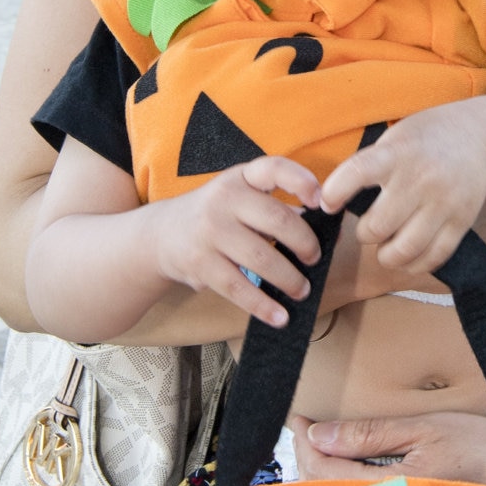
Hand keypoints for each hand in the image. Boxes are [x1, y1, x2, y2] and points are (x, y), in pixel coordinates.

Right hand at [145, 156, 321, 327]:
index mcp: (241, 178)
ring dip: (290, 279)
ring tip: (302, 290)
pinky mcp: (200, 264)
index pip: (274, 168)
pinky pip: (239, 288)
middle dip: (305, 243)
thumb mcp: (240, 197)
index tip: (322, 201)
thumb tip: (324, 228)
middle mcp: (224, 200)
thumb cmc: (217, 215)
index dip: (302, 182)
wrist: (161, 234)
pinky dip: (263, 306)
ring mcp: (210, 232)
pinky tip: (280, 316)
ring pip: (262, 259)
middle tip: (315, 258)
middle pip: (277, 220)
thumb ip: (276, 206)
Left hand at [290, 410, 485, 485]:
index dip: (304, 442)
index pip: (323, 471)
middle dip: (310, 460)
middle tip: (307, 429)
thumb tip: (318, 434)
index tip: (298, 418)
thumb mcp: (424, 429)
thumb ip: (369, 435)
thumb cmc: (483, 450)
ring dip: (325, 478)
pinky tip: (351, 474)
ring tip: (324, 448)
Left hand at [320, 106, 485, 275]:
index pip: (357, 173)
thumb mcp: (395, 138)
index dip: (335, 193)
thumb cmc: (425, 140)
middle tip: (369, 227)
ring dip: (386, 255)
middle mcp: (421, 178)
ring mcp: (445, 203)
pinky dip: (413, 265)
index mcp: (399, 152)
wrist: (479, 137)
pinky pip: (432, 258)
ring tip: (387, 246)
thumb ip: (368, 166)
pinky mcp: (462, 222)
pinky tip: (407, 255)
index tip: (328, 203)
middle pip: (377, 226)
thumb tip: (330, 202)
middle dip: (364, 233)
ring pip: (403, 250)